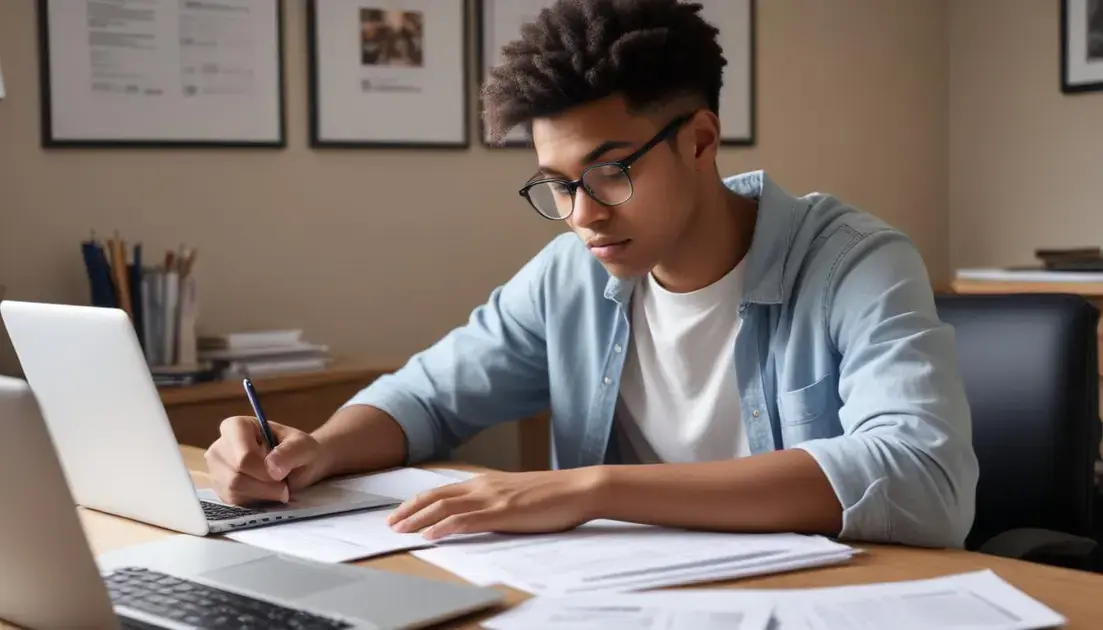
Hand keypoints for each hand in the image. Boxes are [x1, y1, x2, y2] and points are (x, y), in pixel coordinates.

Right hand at [204, 416, 329, 505]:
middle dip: (265, 484)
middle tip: (284, 482)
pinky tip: (266, 492)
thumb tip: (272, 468)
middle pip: (236, 475)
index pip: (243, 456)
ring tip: (277, 485)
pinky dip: (256, 501)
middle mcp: (219, 447)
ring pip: (233, 491)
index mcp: (236, 427)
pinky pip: (234, 502)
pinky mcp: (220, 490)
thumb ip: (290, 453)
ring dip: (262, 494)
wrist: (298, 466)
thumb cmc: (299, 451)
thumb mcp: (304, 446)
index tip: (281, 472)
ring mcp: (216, 470)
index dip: (264, 470)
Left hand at [386, 468, 605, 539]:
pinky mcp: (503, 513)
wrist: (578, 489)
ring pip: (445, 506)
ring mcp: (492, 498)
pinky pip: (466, 520)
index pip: (442, 490)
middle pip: (436, 496)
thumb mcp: (517, 494)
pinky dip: (444, 526)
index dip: (418, 501)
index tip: (400, 512)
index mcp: (487, 482)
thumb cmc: (553, 495)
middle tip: (389, 523)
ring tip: (401, 530)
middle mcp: (484, 486)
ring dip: (419, 519)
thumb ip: (495, 500)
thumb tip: (479, 512)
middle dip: (409, 510)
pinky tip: (431, 535)